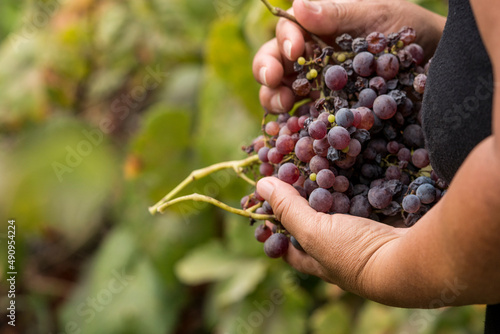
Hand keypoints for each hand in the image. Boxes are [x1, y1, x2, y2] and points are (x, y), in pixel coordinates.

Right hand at [253, 0, 445, 112]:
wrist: (436, 64)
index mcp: (318, 31)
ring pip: (281, 92)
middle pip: (275, 63)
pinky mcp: (327, 116)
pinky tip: (290, 132)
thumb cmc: (407, 31)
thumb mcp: (377, 14)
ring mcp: (317, 89)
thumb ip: (339, 13)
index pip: (287, 32)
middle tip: (274, 80)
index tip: (294, 50)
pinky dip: (290, 127)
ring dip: (273, 98)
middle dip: (267, 70)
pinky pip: (302, 121)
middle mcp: (312, 60)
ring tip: (282, 106)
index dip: (284, 40)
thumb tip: (298, 5)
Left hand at [256, 176, 405, 300]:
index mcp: (321, 261)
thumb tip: (261, 185)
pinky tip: (357, 162)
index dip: (276, 232)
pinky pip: (369, 198)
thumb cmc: (355, 253)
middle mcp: (342, 252)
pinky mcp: (387, 222)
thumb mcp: (314, 232)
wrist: (414, 258)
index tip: (266, 209)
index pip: (290, 249)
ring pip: (344, 209)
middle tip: (296, 175)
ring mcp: (366, 237)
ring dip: (336, 188)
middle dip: (307, 202)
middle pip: (317, 225)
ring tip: (322, 162)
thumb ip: (289, 209)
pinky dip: (362, 182)